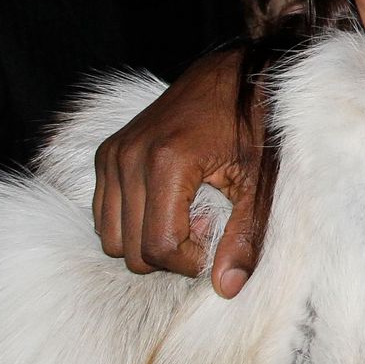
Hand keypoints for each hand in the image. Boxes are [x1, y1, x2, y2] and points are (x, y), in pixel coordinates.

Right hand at [93, 48, 261, 296]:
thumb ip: (245, 236)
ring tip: (188, 216)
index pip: (159, 247)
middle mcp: (129, 157)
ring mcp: (113, 154)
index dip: (189, 262)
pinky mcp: (107, 153)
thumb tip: (227, 288)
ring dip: (147, 240)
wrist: (234, 75)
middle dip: (170, 253)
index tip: (215, 244)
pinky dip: (132, 222)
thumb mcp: (259, 183)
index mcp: (166, 162)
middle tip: (205, 229)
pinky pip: (105, 213)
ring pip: (111, 237)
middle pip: (131, 249)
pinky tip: (169, 204)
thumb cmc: (253, 125)